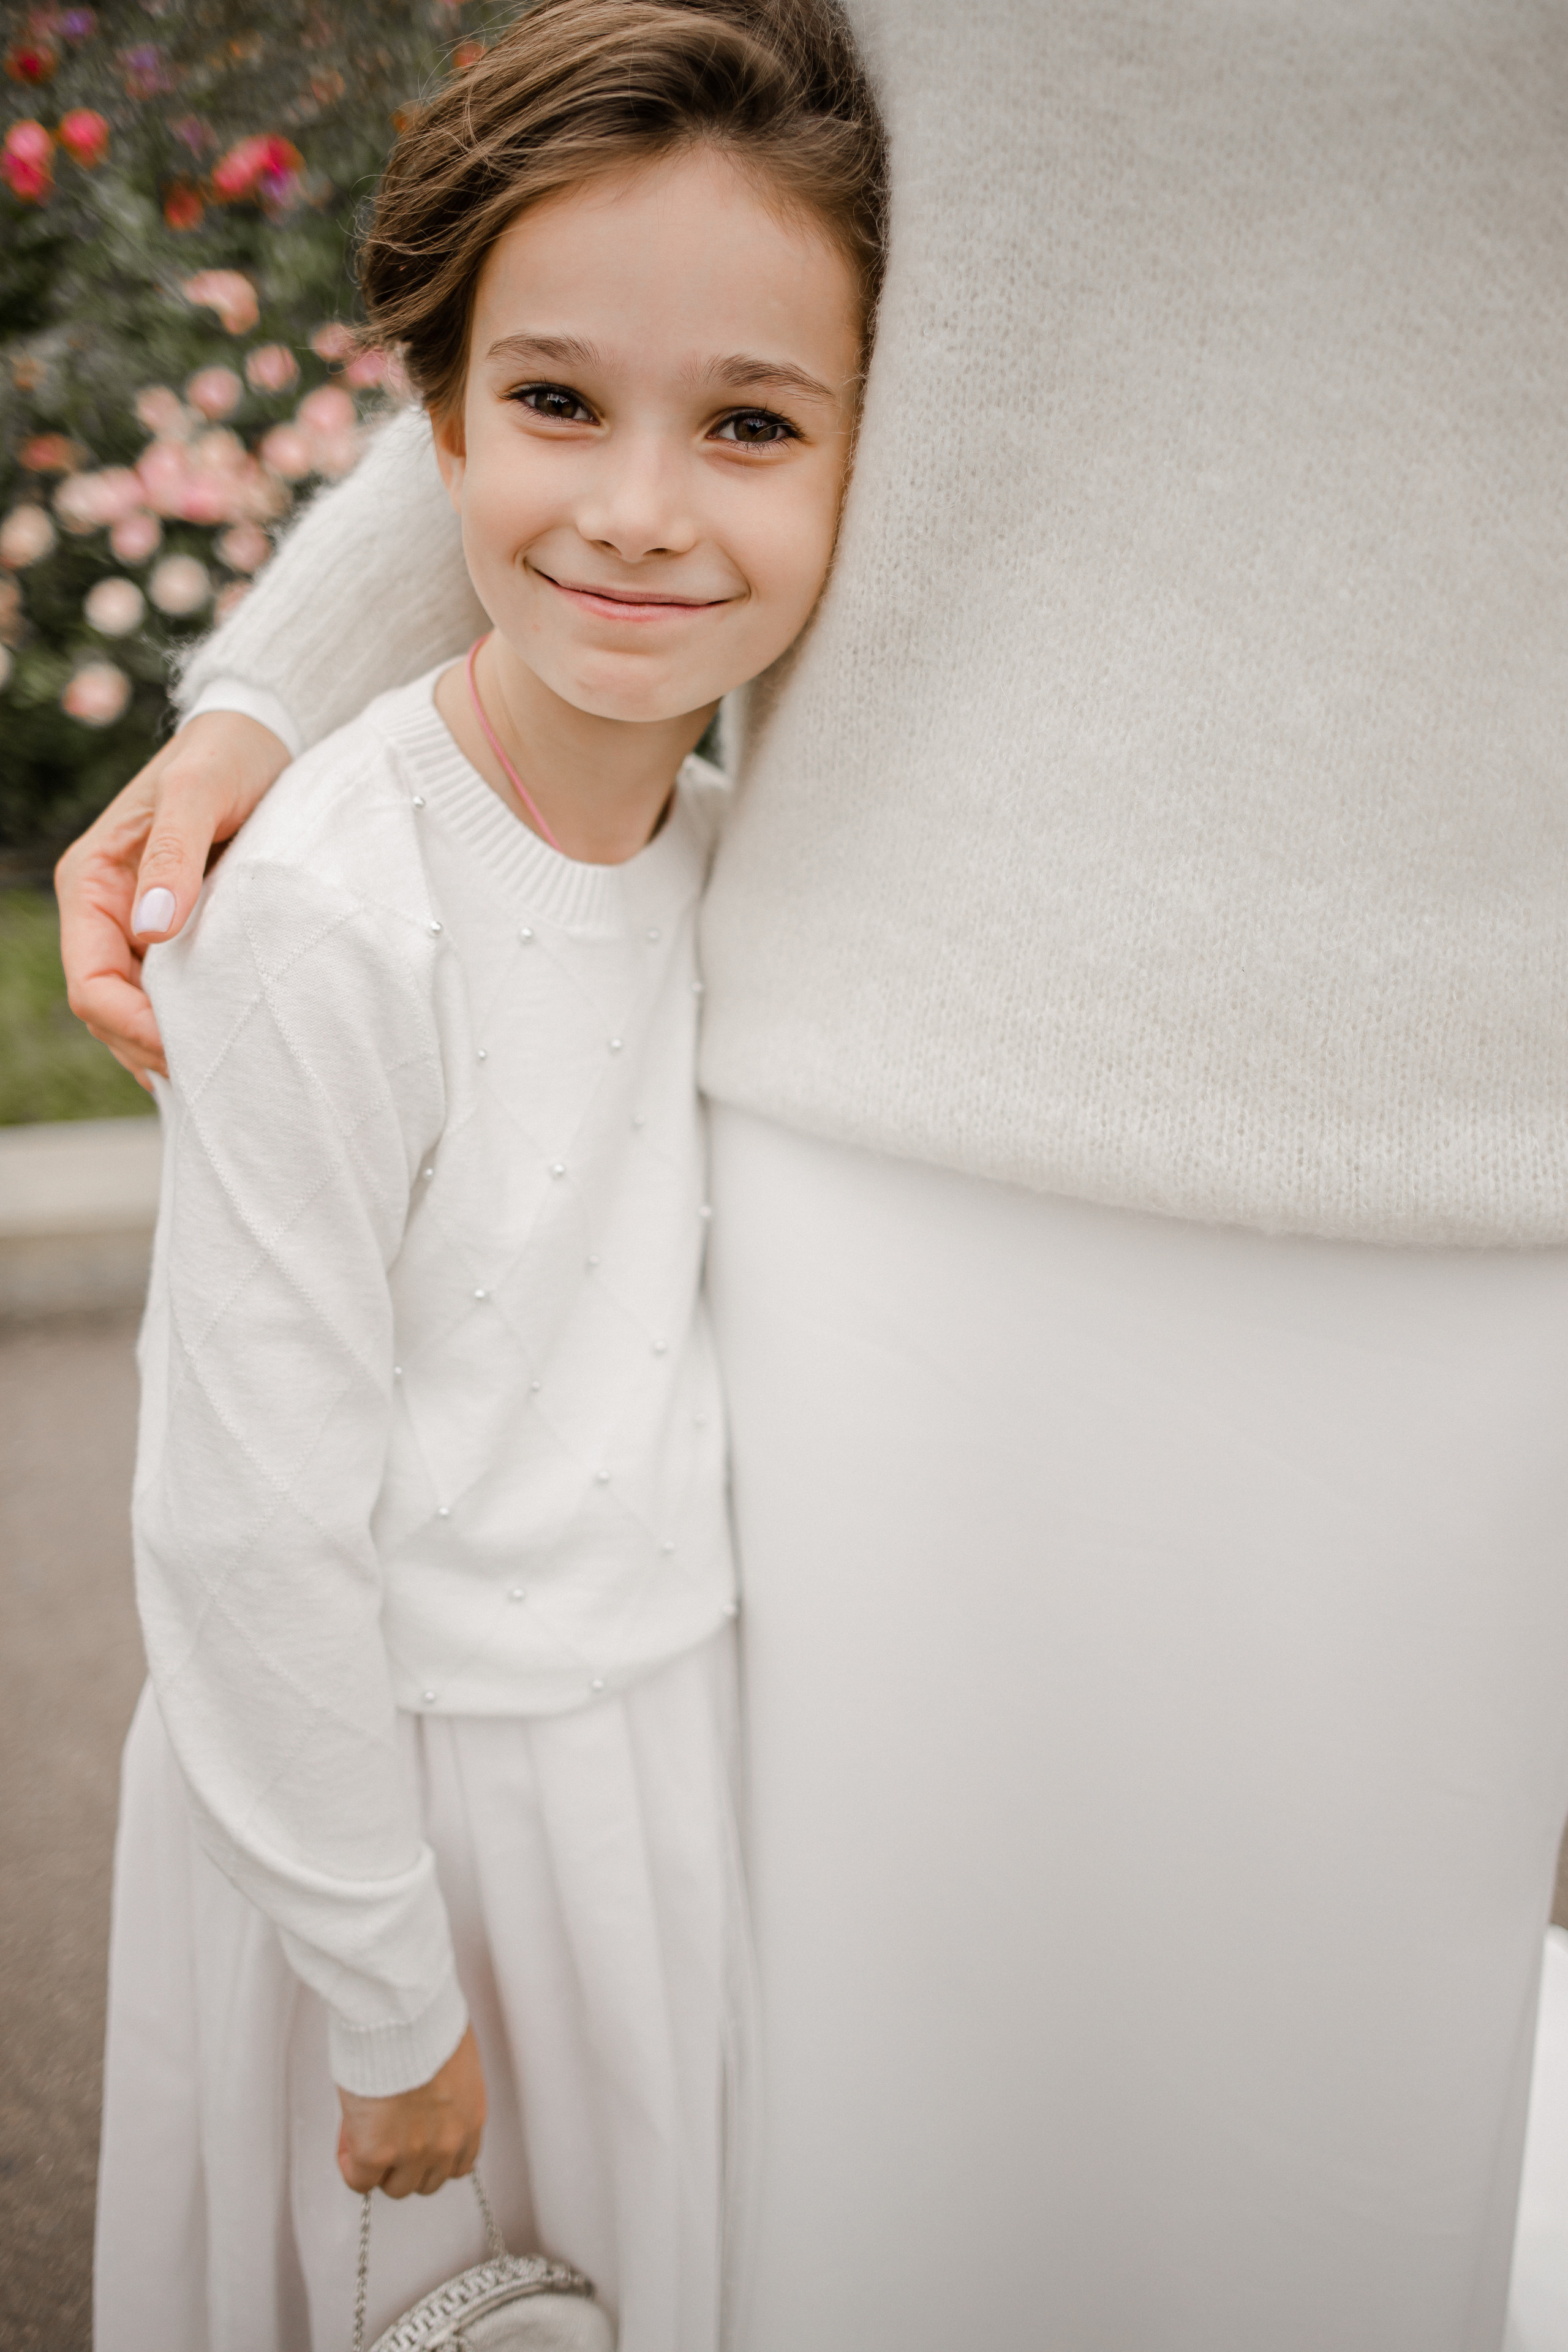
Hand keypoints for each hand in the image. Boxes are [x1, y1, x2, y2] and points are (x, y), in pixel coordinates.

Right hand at [54, 711, 290, 1083]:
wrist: (260, 739)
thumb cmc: (225, 756)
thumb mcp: (199, 791)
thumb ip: (174, 854)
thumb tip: (152, 927)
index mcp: (92, 883)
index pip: (90, 981)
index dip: (129, 1025)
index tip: (183, 1048)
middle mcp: (109, 913)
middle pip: (109, 1012)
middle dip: (151, 1049)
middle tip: (215, 1077)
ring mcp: (143, 928)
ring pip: (139, 1013)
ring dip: (172, 1046)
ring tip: (225, 1074)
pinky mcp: (182, 934)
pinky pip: (174, 997)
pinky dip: (194, 1026)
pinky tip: (227, 1050)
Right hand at [336, 2023, 486, 2198]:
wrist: (403, 2013)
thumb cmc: (426, 2020)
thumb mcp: (450, 2059)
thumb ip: (443, 2093)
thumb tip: (421, 2099)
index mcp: (469, 2116)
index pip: (459, 2164)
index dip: (432, 2155)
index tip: (414, 2140)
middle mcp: (448, 2141)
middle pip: (427, 2181)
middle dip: (407, 2163)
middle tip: (386, 2136)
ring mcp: (413, 2151)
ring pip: (396, 2186)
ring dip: (381, 2167)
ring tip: (365, 2135)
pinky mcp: (377, 2152)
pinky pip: (360, 2180)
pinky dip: (351, 2166)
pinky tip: (349, 2140)